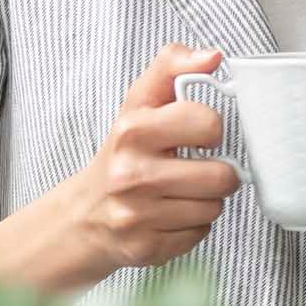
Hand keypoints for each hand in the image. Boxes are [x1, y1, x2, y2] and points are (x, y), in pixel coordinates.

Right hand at [65, 45, 242, 277]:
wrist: (85, 214)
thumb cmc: (124, 152)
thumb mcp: (140, 102)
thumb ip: (172, 67)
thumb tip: (213, 56)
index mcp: (132, 131)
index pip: (207, 124)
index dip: (211, 130)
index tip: (198, 134)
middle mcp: (130, 175)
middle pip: (220, 176)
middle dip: (218, 172)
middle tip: (197, 168)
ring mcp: (137, 215)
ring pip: (214, 207)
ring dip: (206, 200)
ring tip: (181, 191)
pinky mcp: (146, 248)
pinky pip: (200, 234)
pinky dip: (193, 226)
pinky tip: (171, 214)